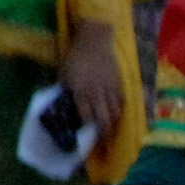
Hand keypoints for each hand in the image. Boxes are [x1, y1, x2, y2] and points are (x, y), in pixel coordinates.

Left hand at [59, 30, 125, 147]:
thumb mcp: (64, 73)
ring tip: (110, 132)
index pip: (86, 117)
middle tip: (103, 144)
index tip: (85, 139)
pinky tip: (117, 116)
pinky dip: (120, 111)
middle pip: (104, 119)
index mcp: (81, 91)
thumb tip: (62, 104)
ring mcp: (110, 88)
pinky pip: (122, 101)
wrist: (95, 40)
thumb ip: (65, 89)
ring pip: (115, 112)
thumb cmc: (75, 56)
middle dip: (104, 134)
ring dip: (113, 124)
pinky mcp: (119, 83)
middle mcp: (97, 93)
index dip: (87, 130)